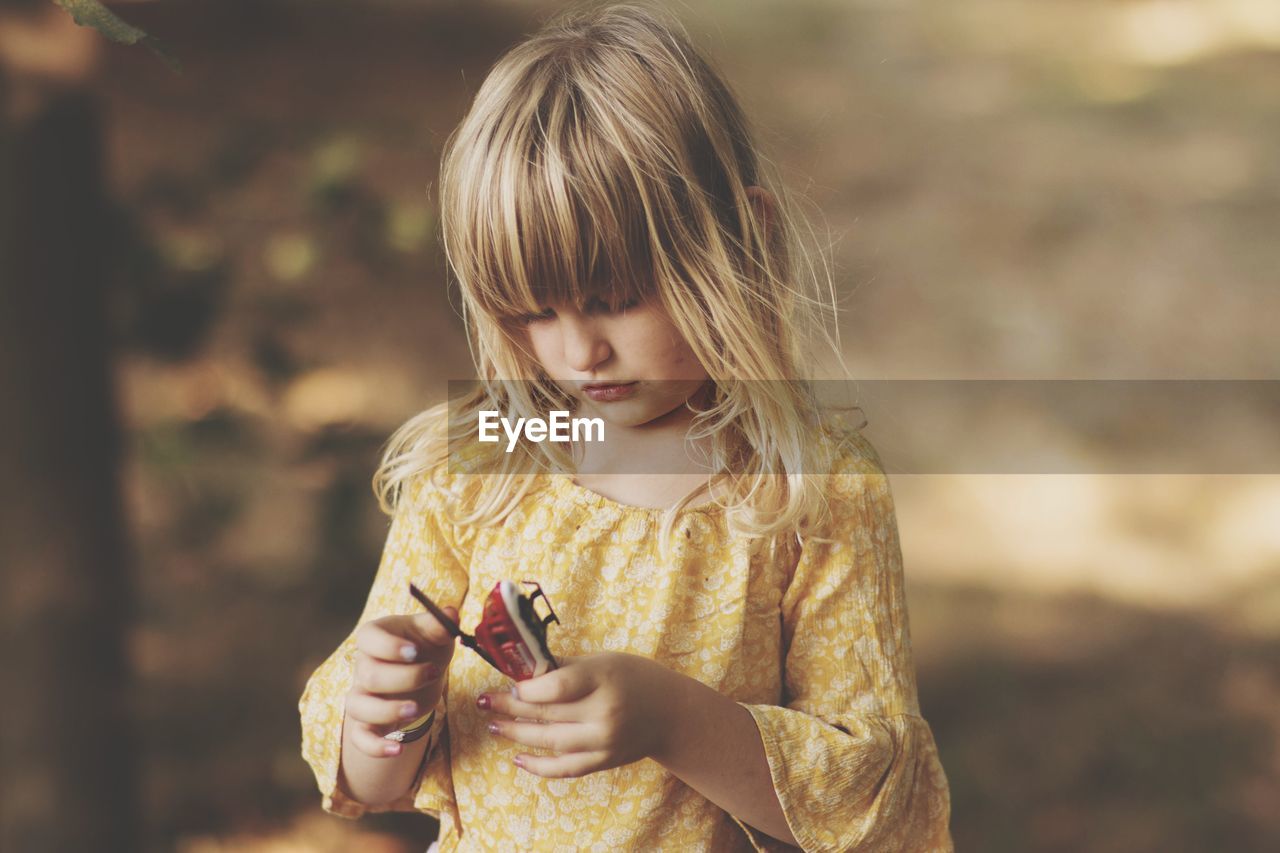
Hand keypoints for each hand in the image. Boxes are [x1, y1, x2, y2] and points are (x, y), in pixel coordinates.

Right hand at [344, 608, 456, 756]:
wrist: (421, 671)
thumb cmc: (425, 646)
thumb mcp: (434, 633)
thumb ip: (441, 624)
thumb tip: (451, 613)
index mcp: (375, 637)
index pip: (368, 639)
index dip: (389, 646)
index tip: (415, 652)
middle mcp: (363, 665)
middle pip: (370, 674)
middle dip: (402, 678)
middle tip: (433, 673)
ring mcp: (362, 694)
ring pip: (358, 706)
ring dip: (386, 710)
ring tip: (415, 710)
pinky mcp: (366, 721)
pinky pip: (359, 737)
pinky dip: (374, 746)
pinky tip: (397, 750)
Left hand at [477, 652, 682, 777]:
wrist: (671, 713)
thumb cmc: (634, 678)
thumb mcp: (603, 661)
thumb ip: (565, 667)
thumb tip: (522, 669)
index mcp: (604, 678)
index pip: (556, 686)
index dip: (526, 687)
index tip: (509, 683)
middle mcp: (604, 712)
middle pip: (547, 713)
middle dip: (510, 707)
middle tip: (486, 701)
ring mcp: (603, 741)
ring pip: (549, 742)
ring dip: (516, 734)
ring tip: (494, 724)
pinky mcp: (603, 762)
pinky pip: (564, 768)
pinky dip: (538, 766)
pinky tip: (518, 758)